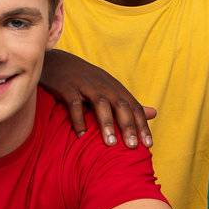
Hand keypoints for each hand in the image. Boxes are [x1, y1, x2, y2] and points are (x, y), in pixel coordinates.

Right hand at [41, 49, 155, 148]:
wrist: (54, 61)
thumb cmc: (85, 81)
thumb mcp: (109, 89)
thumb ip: (129, 103)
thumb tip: (154, 113)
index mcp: (114, 87)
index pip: (133, 106)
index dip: (141, 125)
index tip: (148, 145)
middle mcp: (103, 85)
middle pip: (120, 104)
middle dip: (128, 125)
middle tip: (132, 146)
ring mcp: (85, 85)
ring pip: (100, 103)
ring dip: (107, 123)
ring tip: (110, 143)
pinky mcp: (67, 86)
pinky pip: (74, 103)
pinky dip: (78, 118)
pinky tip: (81, 135)